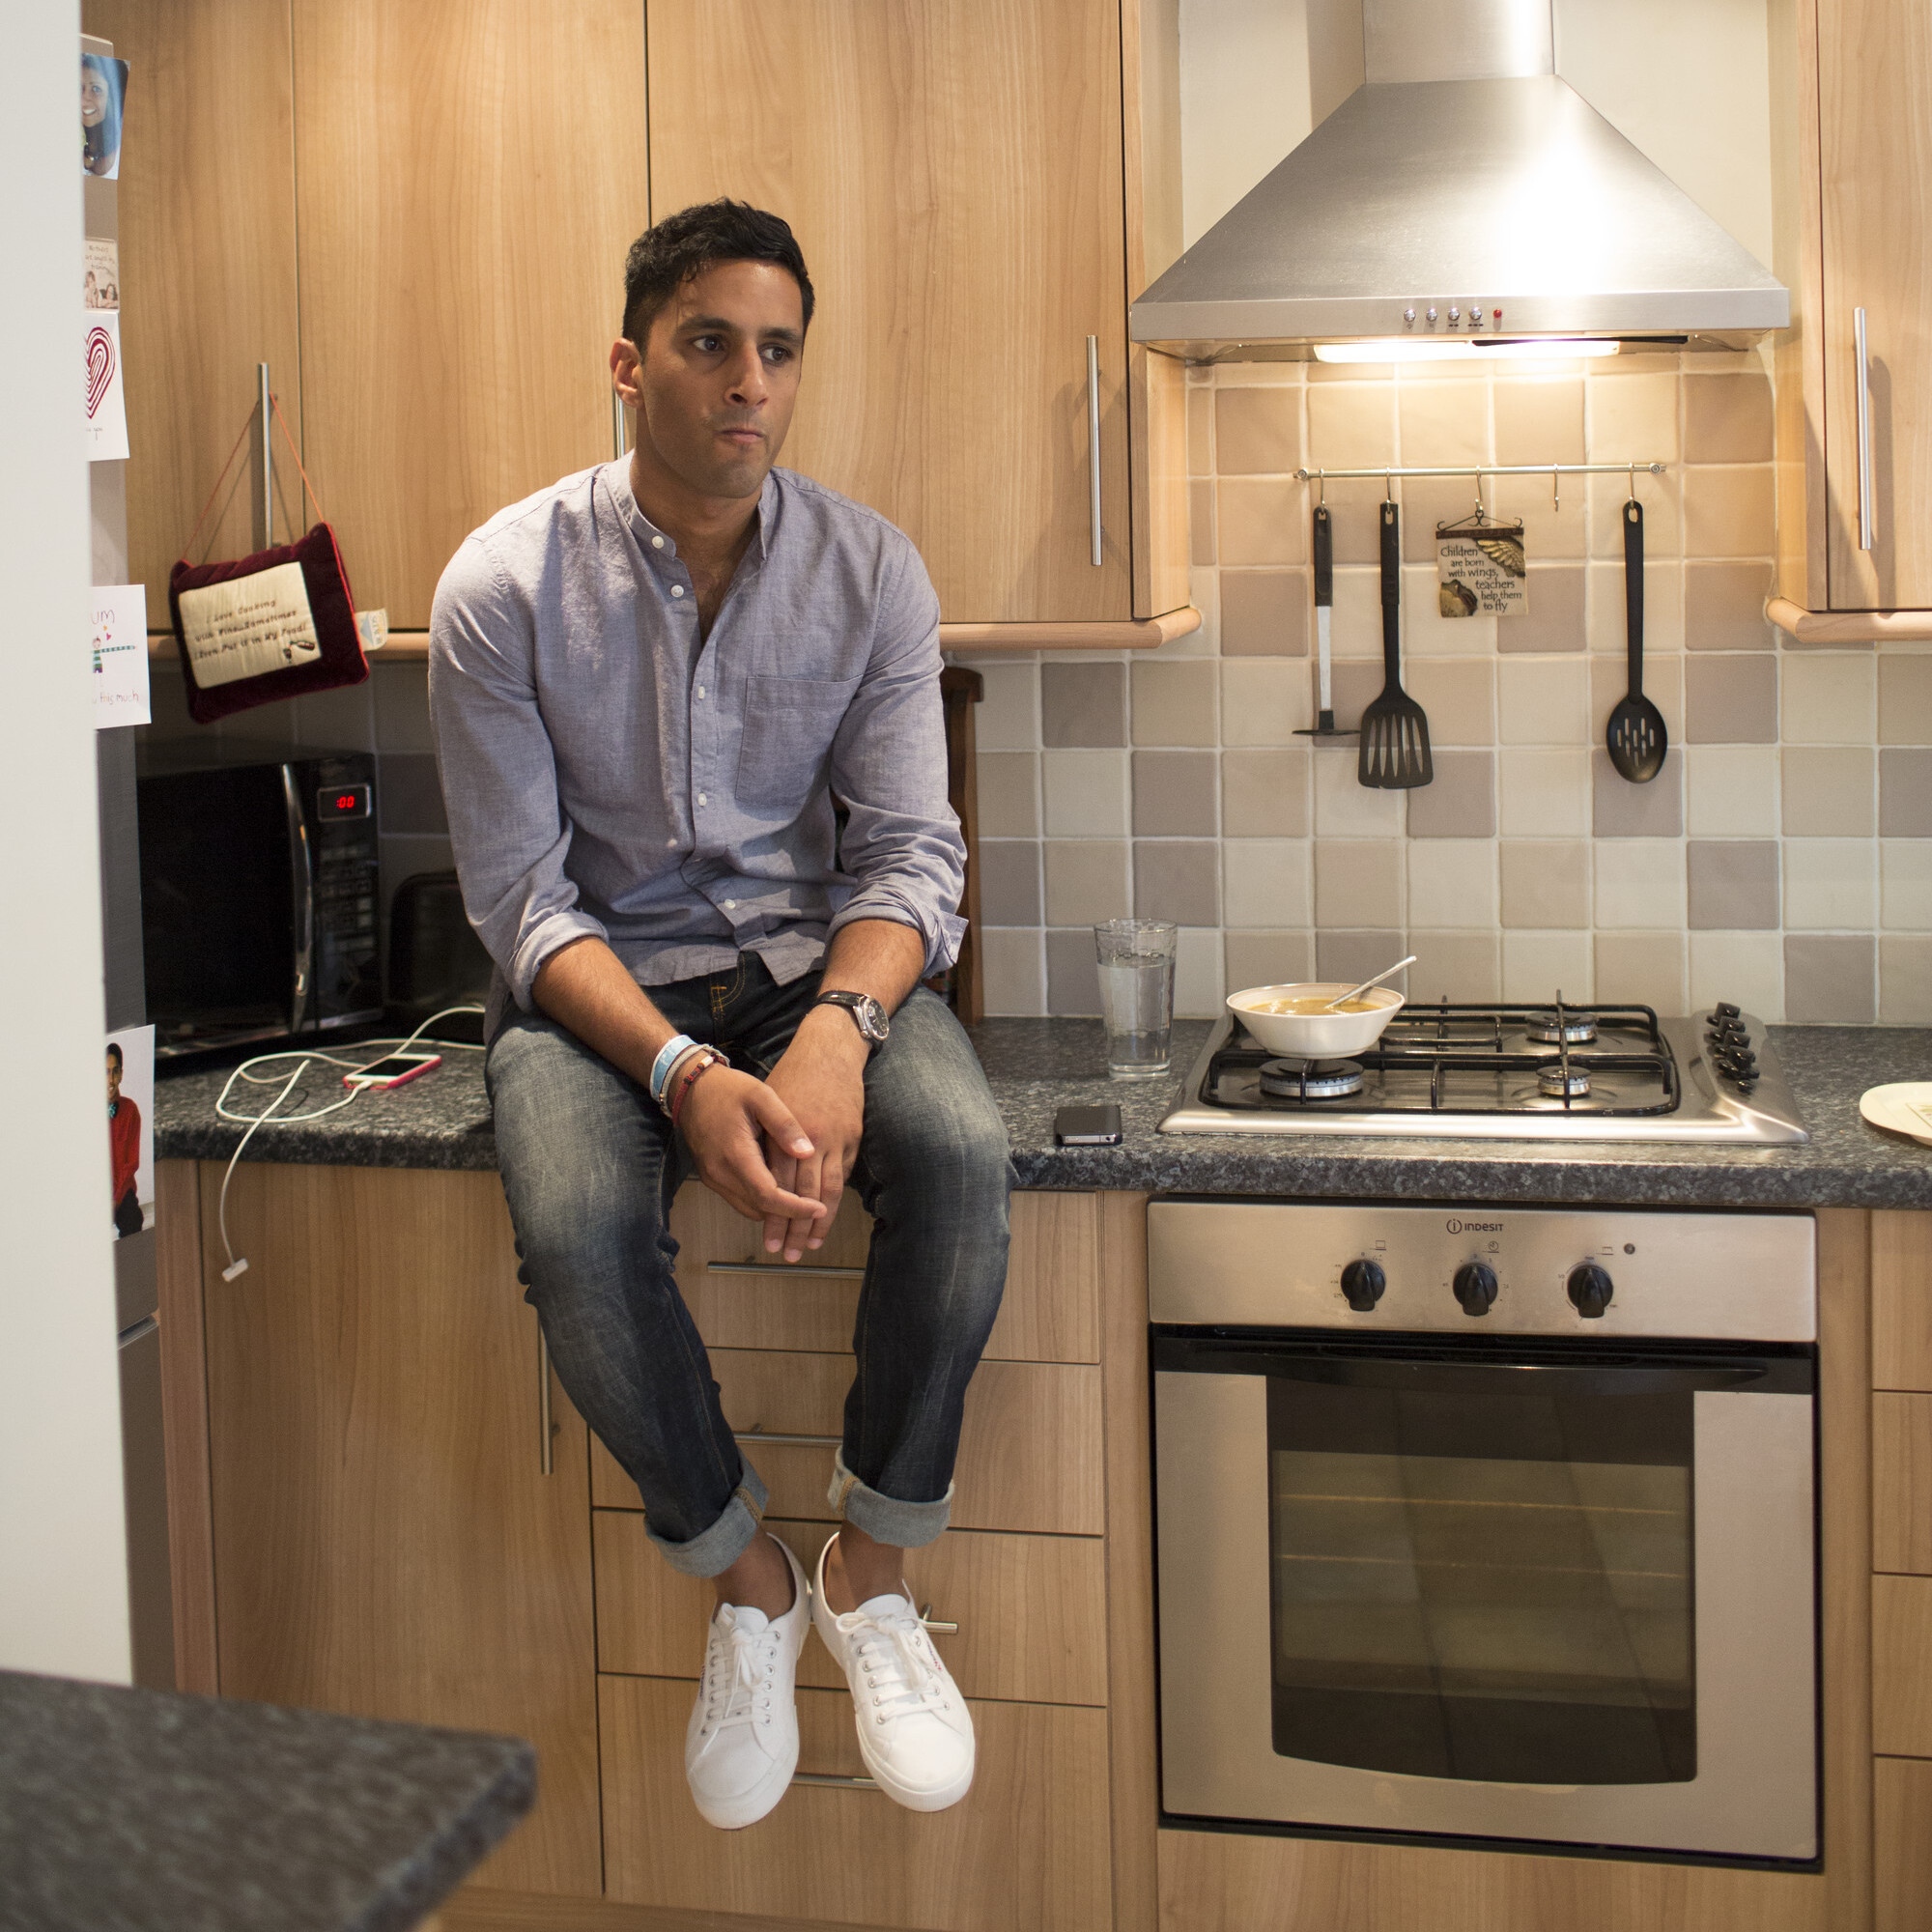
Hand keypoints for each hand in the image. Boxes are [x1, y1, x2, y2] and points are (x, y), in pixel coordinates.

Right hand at [679, 1064, 827, 1228]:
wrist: (691, 1089)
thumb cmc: (728, 1089)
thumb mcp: (761, 1096)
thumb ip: (785, 1125)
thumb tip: (808, 1152)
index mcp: (735, 1154)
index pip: (768, 1196)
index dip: (795, 1208)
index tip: (819, 1210)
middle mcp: (720, 1173)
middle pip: (760, 1208)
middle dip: (789, 1213)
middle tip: (817, 1207)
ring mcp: (713, 1178)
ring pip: (749, 1208)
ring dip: (774, 1208)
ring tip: (801, 1198)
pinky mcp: (711, 1178)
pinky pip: (739, 1199)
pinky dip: (760, 1199)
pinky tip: (778, 1185)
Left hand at [762, 1008, 868, 1261]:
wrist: (829, 1050)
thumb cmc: (792, 1076)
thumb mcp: (767, 1105)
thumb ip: (766, 1142)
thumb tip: (758, 1177)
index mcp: (784, 1135)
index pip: (778, 1186)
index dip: (774, 1216)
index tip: (769, 1240)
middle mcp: (810, 1141)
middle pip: (803, 1194)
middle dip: (795, 1228)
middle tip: (788, 1255)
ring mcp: (835, 1139)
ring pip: (828, 1189)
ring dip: (821, 1221)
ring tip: (811, 1244)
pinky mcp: (853, 1135)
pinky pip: (844, 1173)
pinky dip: (835, 1196)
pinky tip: (828, 1214)